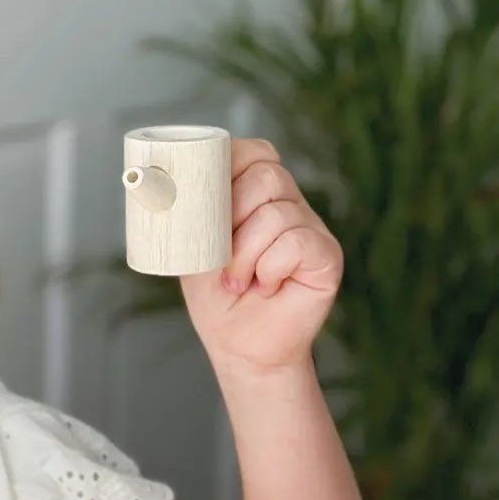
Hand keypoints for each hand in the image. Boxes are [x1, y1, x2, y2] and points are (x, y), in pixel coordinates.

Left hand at [180, 138, 342, 374]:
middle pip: (266, 175)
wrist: (239, 347)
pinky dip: (269, 268)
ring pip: (277, 212)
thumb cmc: (216, 298)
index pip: (253, 152)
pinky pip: (297, 241)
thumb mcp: (193, 247)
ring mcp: (311, 227)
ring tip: (238, 281)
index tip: (203, 201)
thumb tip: (172, 180)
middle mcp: (288, 203)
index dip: (227, 167)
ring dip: (245, 254)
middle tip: (219, 256)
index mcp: (256, 194)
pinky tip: (265, 287)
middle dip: (231, 216)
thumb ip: (192, 213)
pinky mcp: (326, 255)